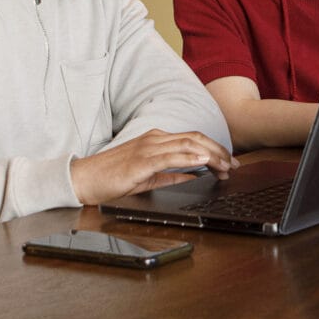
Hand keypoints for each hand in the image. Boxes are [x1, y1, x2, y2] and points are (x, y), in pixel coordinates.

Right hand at [70, 130, 235, 203]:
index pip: (192, 139)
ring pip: (187, 144)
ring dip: (210, 154)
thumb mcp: (148, 178)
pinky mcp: (141, 160)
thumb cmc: (112, 178)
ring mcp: (148, 147)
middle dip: (219, 150)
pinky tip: (203, 160)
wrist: (84, 179)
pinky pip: (170, 156)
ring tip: (226, 165)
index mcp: (156, 140)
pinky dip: (189, 156)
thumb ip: (172, 176)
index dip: (214, 149)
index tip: (229, 163)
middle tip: (234, 165)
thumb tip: (196, 177)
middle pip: (195, 138)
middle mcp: (154, 139)